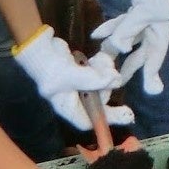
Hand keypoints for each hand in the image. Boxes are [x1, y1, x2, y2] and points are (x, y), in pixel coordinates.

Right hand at [14, 30, 133, 128]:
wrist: (40, 48)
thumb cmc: (51, 68)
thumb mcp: (73, 76)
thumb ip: (94, 79)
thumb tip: (117, 81)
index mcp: (68, 106)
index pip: (89, 120)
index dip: (108, 119)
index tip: (127, 114)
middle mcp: (74, 98)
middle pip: (98, 101)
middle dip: (106, 87)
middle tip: (111, 75)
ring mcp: (78, 84)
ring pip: (100, 84)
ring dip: (105, 73)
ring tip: (101, 62)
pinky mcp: (82, 71)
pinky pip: (97, 73)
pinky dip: (101, 65)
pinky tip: (99, 58)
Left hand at [92, 0, 168, 92]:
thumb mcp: (140, 16)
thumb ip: (127, 33)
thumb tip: (117, 49)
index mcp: (159, 38)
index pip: (153, 61)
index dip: (150, 75)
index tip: (149, 90)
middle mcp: (152, 35)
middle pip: (139, 55)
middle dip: (127, 68)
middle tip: (117, 81)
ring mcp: (144, 25)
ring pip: (128, 41)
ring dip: (115, 49)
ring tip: (103, 60)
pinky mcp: (136, 15)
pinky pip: (121, 26)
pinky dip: (110, 30)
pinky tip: (97, 35)